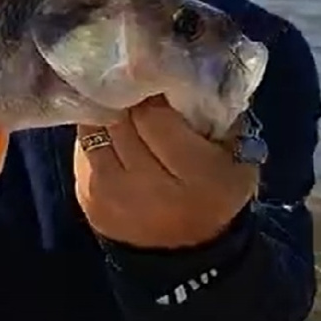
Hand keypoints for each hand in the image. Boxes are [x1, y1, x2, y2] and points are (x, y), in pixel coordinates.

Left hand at [74, 95, 256, 248]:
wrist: (184, 252)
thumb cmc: (215, 192)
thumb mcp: (237, 156)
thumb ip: (217, 113)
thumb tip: (189, 68)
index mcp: (197, 176)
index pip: (155, 116)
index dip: (152, 91)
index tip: (155, 77)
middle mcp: (150, 188)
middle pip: (122, 120)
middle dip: (126, 96)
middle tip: (133, 82)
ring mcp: (113, 195)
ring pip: (96, 129)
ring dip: (106, 111)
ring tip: (118, 101)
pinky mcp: (88, 198)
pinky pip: (83, 148)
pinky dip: (94, 133)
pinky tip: (108, 127)